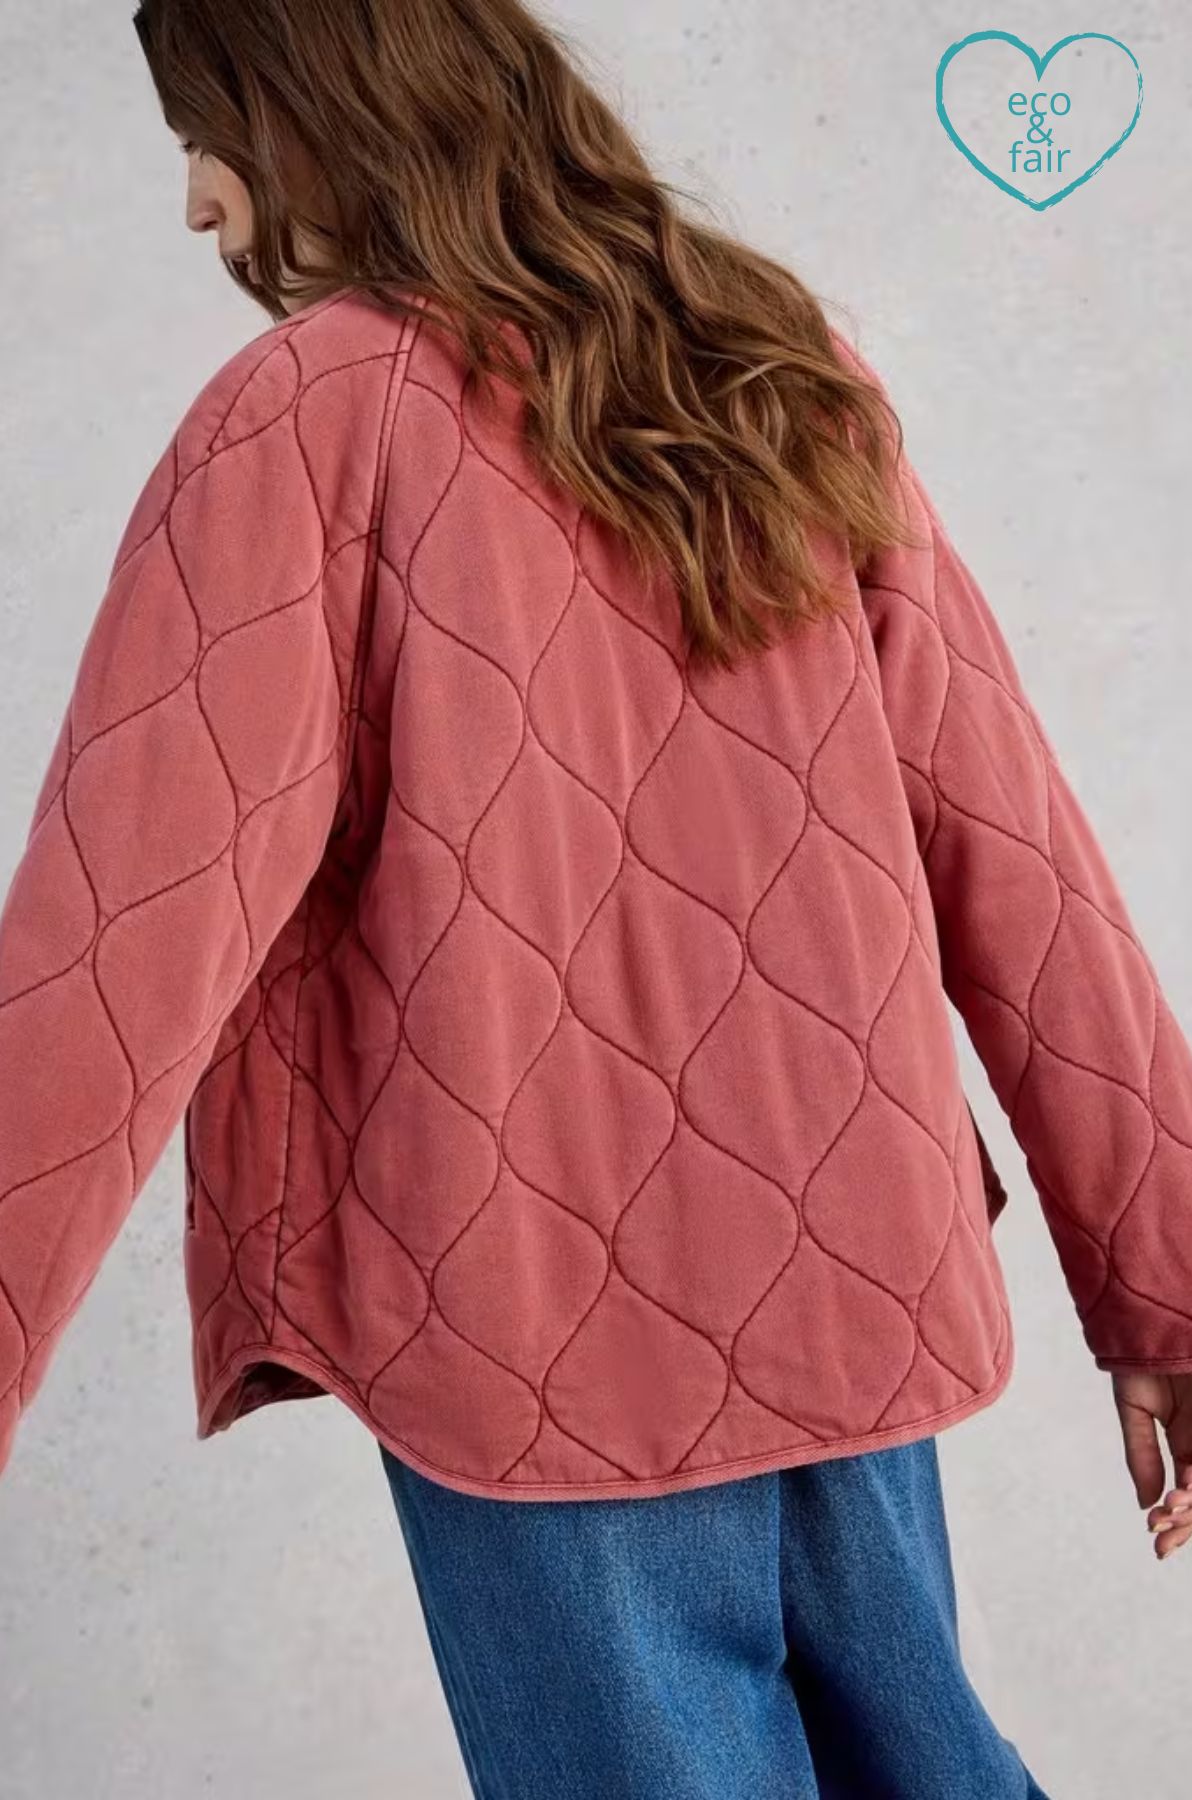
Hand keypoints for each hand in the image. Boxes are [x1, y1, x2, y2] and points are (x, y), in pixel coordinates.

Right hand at [1111, 1369, 1191, 1559]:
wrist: (1145, 1318)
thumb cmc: (1140, 1357)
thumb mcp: (1135, 1410)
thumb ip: (1141, 1455)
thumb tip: (1145, 1502)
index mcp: (1186, 1444)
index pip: (1187, 1493)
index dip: (1175, 1519)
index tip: (1155, 1539)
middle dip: (1186, 1523)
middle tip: (1163, 1542)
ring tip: (1171, 1512)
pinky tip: (1184, 1490)